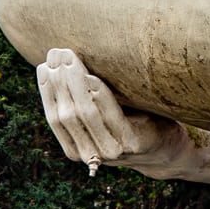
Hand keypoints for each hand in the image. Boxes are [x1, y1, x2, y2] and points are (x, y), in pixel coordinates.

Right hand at [37, 48, 192, 177]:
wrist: (166, 147)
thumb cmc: (130, 122)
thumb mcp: (101, 114)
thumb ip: (81, 101)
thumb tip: (55, 65)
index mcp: (76, 148)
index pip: (53, 118)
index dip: (46, 91)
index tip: (43, 64)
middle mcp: (90, 154)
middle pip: (66, 114)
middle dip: (59, 82)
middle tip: (56, 54)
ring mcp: (111, 150)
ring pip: (85, 113)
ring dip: (75, 83)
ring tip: (69, 60)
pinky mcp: (132, 143)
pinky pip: (112, 116)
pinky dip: (101, 96)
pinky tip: (94, 77)